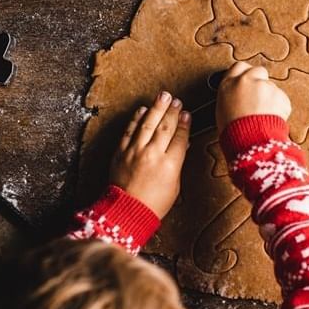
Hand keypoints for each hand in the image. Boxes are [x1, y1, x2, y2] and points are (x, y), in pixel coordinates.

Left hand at [110, 91, 190, 217]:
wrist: (127, 212)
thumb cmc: (153, 204)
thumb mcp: (174, 185)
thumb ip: (177, 163)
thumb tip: (182, 146)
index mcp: (170, 164)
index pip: (180, 137)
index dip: (185, 123)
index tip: (187, 114)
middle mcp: (153, 154)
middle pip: (165, 126)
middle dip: (172, 111)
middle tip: (176, 101)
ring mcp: (135, 151)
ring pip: (148, 124)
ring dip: (156, 108)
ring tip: (163, 96)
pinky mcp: (121, 152)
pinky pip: (129, 130)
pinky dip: (136, 119)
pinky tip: (142, 110)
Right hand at [216, 62, 290, 131]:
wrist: (250, 141)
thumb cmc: (234, 132)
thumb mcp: (222, 111)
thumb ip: (231, 97)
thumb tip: (238, 97)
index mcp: (229, 84)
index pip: (239, 67)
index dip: (245, 74)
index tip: (248, 81)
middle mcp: (247, 81)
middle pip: (258, 71)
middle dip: (260, 81)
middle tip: (259, 97)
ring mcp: (265, 87)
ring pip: (271, 87)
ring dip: (270, 97)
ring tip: (264, 116)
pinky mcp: (280, 95)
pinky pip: (282, 99)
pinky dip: (280, 108)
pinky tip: (272, 118)